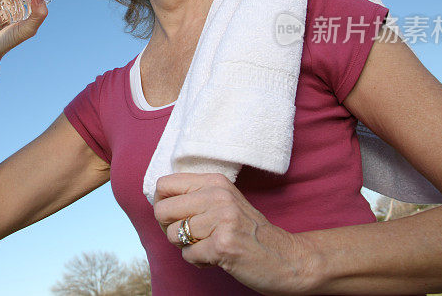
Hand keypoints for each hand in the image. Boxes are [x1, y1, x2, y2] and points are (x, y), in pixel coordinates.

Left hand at [153, 173, 316, 294]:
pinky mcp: (223, 245)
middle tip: (191, 236)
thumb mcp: (223, 202)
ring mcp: (222, 219)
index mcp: (215, 181)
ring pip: (173, 235)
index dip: (161, 204)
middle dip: (170, 229)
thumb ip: (195, 196)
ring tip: (209, 245)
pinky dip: (198, 261)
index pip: (164, 184)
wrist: (286, 257)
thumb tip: (155, 199)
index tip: (175, 216)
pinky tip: (217, 257)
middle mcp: (218, 195)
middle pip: (161, 210)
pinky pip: (188, 255)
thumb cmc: (247, 231)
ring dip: (187, 247)